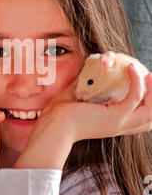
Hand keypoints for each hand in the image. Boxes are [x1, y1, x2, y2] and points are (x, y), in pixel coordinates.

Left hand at [14, 64, 151, 169]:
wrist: (52, 126)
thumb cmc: (60, 114)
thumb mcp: (80, 96)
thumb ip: (88, 84)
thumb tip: (89, 67)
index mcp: (113, 124)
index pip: (140, 120)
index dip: (148, 104)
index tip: (146, 85)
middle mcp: (120, 126)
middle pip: (151, 117)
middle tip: (151, 77)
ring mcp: (119, 122)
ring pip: (150, 109)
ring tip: (148, 73)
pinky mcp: (115, 116)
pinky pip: (135, 97)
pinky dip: (137, 81)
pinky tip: (131, 68)